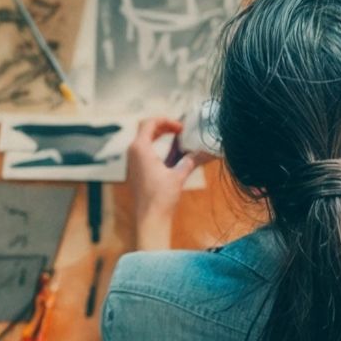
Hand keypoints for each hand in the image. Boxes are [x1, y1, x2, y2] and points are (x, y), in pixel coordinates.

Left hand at [127, 118, 211, 250]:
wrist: (150, 219)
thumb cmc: (161, 197)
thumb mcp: (179, 175)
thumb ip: (192, 160)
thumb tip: (208, 152)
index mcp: (140, 149)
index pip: (149, 123)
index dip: (166, 121)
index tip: (181, 127)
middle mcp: (133, 153)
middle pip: (145, 129)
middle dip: (163, 126)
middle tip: (179, 130)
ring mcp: (132, 163)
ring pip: (143, 140)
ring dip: (159, 136)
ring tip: (176, 138)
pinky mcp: (135, 171)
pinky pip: (143, 151)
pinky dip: (156, 147)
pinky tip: (169, 154)